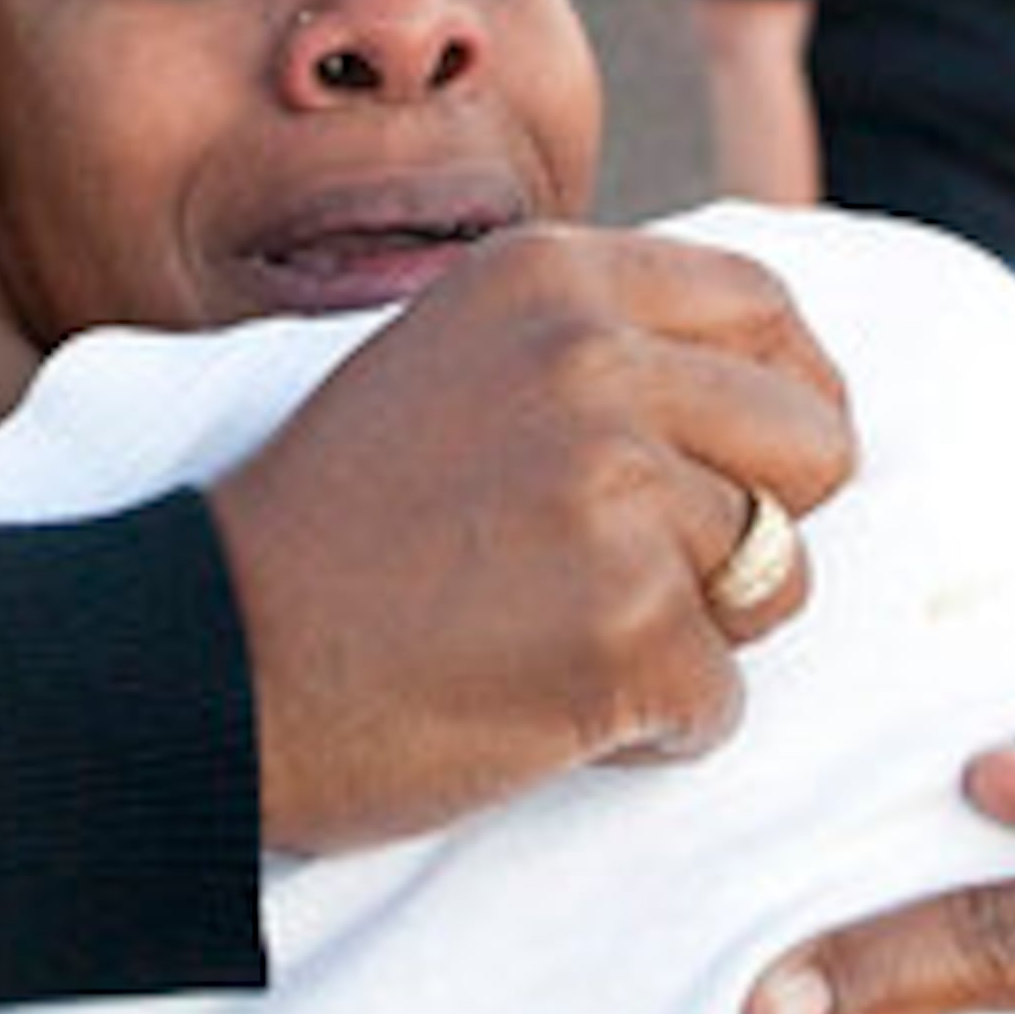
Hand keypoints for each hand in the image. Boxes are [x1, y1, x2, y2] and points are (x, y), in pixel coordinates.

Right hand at [212, 225, 854, 854]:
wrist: (200, 667)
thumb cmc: (314, 539)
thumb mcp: (440, 366)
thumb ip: (579, 350)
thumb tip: (749, 383)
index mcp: (548, 282)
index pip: (766, 310)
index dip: (790, 397)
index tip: (760, 466)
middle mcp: (594, 365)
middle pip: (814, 445)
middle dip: (763, 526)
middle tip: (659, 580)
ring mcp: (617, 499)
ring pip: (777, 580)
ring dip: (694, 636)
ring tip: (557, 640)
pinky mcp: (628, 635)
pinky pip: (720, 703)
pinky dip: (648, 732)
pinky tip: (536, 709)